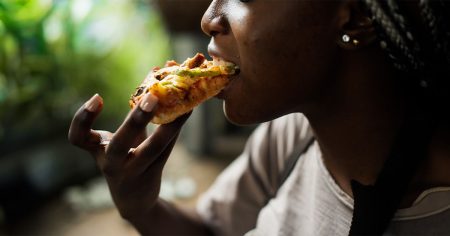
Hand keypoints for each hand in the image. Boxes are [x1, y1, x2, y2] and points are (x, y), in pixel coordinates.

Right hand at [68, 93, 190, 220]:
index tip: (98, 97)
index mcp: (98, 150)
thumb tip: (155, 73)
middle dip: (135, 121)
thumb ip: (134, 114)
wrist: (134, 199)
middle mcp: (112, 163)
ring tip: (183, 104)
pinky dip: (175, 129)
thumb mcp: (122, 140)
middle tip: (152, 97)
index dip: (83, 119)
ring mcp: (134, 172)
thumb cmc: (125, 160)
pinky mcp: (153, 173)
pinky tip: (188, 111)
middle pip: (119, 145)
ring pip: (153, 149)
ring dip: (168, 126)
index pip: (78, 138)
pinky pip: (166, 149)